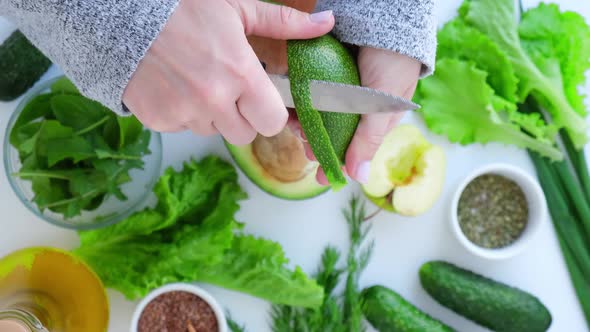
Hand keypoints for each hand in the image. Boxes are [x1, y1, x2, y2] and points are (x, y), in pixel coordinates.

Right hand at [122, 0, 333, 144]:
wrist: (123, 14)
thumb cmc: (183, 7)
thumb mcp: (237, 8)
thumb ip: (283, 22)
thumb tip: (327, 22)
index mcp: (240, 73)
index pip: (272, 122)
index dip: (269, 113)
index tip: (261, 99)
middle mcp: (214, 100)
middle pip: (245, 135)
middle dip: (243, 117)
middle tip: (229, 89)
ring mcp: (184, 113)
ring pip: (213, 131)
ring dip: (212, 114)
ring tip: (197, 81)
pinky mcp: (159, 120)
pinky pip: (183, 128)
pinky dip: (183, 114)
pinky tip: (175, 86)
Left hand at [302, 47, 420, 184]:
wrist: (383, 14)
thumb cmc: (392, 60)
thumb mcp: (384, 103)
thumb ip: (369, 138)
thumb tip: (359, 178)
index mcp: (378, 116)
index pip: (355, 146)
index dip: (338, 161)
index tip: (321, 177)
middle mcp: (359, 103)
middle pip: (334, 131)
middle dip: (318, 142)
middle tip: (305, 148)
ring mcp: (342, 86)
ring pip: (320, 113)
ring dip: (306, 122)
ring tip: (295, 126)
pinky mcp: (327, 69)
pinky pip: (311, 90)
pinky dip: (301, 99)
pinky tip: (292, 105)